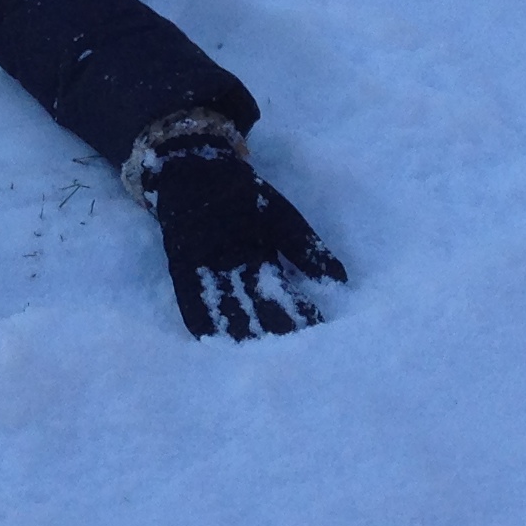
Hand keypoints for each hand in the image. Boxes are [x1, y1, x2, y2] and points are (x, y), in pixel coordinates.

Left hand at [129, 128, 346, 339]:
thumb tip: (341, 280)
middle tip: (285, 356)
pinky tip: (206, 337)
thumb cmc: (243, 193)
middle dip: (271, 331)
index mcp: (263, 265)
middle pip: (256, 309)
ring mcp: (210, 273)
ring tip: (251, 355)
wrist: (200, 169)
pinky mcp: (183, 267)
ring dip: (236, 332)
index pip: (284, 298)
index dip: (298, 316)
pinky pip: (191, 297)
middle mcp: (238, 275)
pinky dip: (198, 316)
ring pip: (226, 308)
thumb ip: (308, 249)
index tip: (315, 334)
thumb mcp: (282, 220)